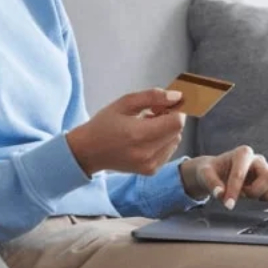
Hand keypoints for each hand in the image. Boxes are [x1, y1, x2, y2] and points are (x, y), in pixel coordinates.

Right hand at [67, 88, 184, 176]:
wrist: (89, 151)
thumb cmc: (104, 124)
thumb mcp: (125, 102)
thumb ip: (152, 96)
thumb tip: (177, 96)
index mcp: (139, 134)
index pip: (177, 122)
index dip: (173, 110)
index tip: (161, 106)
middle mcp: (147, 153)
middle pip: (177, 131)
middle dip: (169, 119)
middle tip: (151, 114)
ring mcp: (150, 164)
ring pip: (175, 141)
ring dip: (166, 131)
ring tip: (146, 127)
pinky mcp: (151, 171)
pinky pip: (168, 151)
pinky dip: (162, 142)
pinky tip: (145, 139)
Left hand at [179, 145, 267, 208]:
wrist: (218, 171)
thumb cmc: (211, 171)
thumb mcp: (205, 174)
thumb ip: (211, 183)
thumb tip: (220, 194)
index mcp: (242, 153)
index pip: (242, 173)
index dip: (235, 190)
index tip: (229, 204)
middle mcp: (258, 159)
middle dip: (255, 192)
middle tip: (243, 195)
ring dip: (267, 195)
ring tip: (252, 196)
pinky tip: (263, 200)